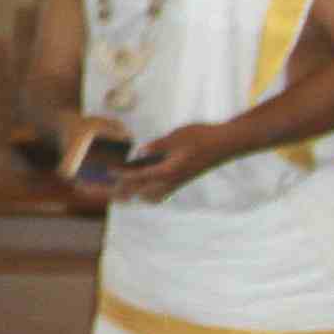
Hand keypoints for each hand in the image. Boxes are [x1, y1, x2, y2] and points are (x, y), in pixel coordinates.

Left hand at [109, 127, 229, 204]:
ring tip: (123, 190)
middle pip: (141, 192)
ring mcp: (178, 183)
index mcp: (168, 172)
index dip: (122, 174)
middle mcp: (172, 182)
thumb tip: (140, 153)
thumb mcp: (176, 137)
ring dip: (137, 194)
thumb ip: (157, 146)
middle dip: (124, 190)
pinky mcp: (182, 181)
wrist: (225, 144)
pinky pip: (161, 193)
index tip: (109, 172)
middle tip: (110, 187)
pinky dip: (149, 193)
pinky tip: (145, 186)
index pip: (139, 176)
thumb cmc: (202, 138)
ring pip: (152, 197)